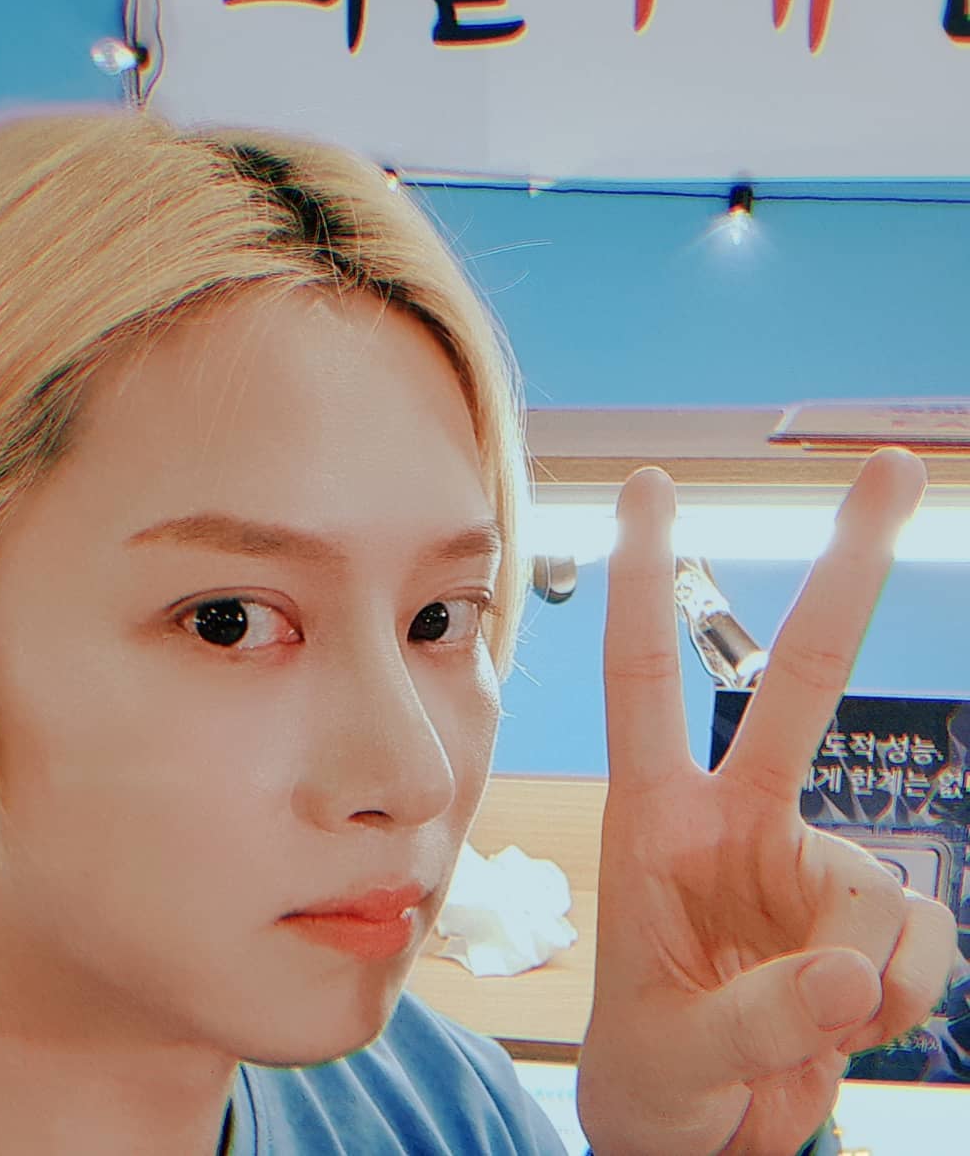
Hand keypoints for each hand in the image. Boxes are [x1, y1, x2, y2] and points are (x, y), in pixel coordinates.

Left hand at [576, 450, 957, 1155]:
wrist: (698, 1128)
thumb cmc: (656, 1065)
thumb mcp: (674, 1050)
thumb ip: (762, 1014)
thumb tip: (855, 968)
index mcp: (657, 819)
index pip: (644, 678)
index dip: (643, 581)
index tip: (649, 486)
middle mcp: (740, 819)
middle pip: (799, 680)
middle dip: (848, 573)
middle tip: (895, 469)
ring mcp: (809, 866)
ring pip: (874, 886)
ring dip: (860, 972)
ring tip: (801, 1026)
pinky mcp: (867, 922)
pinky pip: (917, 943)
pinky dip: (898, 998)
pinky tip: (847, 1021)